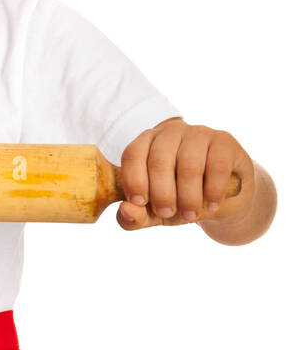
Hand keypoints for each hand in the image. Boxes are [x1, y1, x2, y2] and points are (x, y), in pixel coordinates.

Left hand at [116, 119, 255, 229]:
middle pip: (159, 160)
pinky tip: (213, 204)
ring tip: (191, 214)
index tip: (140, 203)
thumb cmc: (181, 201)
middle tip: (168, 213)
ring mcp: (199, 133)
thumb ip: (136, 216)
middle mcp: (171, 132)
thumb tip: (125, 209)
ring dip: (189, 196)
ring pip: (189, 165)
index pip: (133, 154)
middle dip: (162, 194)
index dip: (133, 179)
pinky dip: (213, 191)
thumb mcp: (155, 214)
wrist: (223, 200)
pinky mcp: (224, 141)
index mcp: (147, 143)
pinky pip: (217, 166)